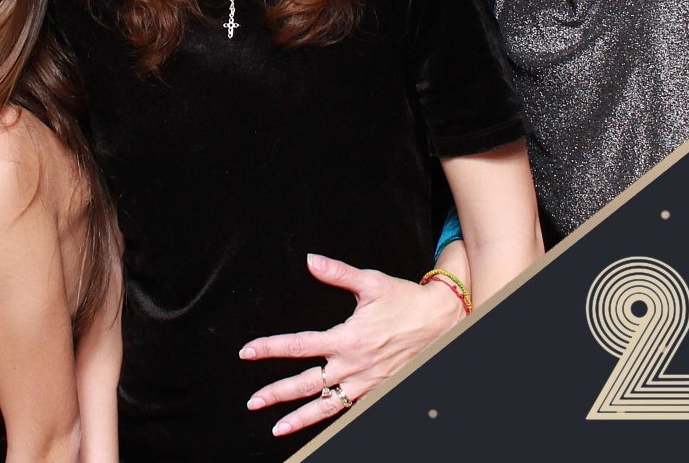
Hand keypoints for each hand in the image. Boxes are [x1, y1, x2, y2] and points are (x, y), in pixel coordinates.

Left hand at [238, 253, 464, 436]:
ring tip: (276, 428)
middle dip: (276, 394)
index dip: (270, 348)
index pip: (299, 346)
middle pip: (306, 384)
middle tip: (252, 402)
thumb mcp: (371, 283)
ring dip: (299, 418)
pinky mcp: (375, 390)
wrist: (441, 322)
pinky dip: (328, 419)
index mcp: (347, 339)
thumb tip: (310, 260)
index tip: (247, 352)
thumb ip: (337, 273)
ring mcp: (365, 383)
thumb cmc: (405, 301)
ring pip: (326, 406)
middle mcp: (353, 366)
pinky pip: (347, 409)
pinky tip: (313, 423)